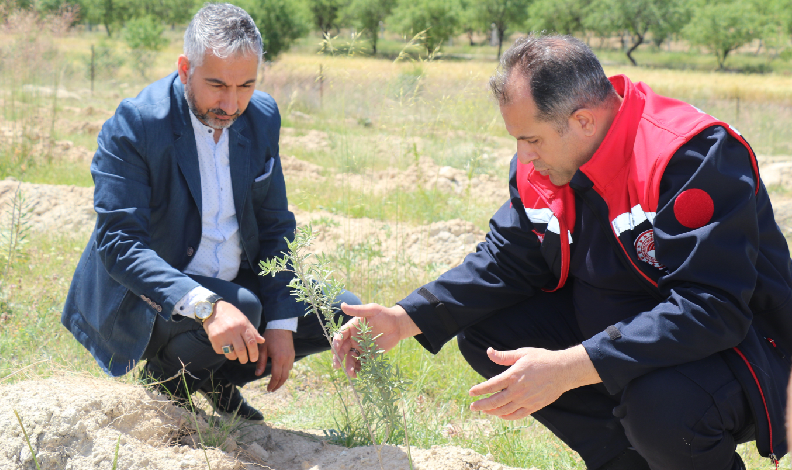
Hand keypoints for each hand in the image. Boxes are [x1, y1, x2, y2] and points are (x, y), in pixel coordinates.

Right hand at [203, 301, 264, 363]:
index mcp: (242, 325)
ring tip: (235, 356)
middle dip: (244, 359)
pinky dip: (224, 353)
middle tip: (245, 361)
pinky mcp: (214, 339)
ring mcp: (222, 335)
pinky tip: (226, 349)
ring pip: (231, 353)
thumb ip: (253, 331)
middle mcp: (233, 331)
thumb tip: (262, 341)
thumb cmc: (231, 315)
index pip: (251, 342)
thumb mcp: (244, 320)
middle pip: (241, 350)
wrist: (213, 310)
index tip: (254, 359)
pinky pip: (221, 351)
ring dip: (234, 357)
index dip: (254, 353)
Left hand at [255, 328, 294, 391]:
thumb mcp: (263, 349)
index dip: (272, 384)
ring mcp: (291, 357)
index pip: (276, 376)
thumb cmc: (270, 337)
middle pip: (284, 377)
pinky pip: (290, 367)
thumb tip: (257, 374)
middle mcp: (286, 360)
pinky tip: (280, 373)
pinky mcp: (293, 355)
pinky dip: (285, 373)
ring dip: (282, 380)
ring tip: (275, 383)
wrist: (281, 327)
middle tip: (272, 390)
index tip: (268, 389)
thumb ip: (261, 362)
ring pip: (288, 373)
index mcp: (278, 359)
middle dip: (278, 385)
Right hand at [332, 302, 420, 376]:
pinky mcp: (368, 354)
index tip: (336, 351)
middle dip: (339, 358)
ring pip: (351, 358)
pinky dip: (358, 368)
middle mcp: (353, 338)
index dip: (336, 343)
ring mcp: (360, 347)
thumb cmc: (384, 314)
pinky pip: (361, 362)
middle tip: (337, 366)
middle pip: (342, 349)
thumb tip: (342, 305)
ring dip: (349, 365)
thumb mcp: (371, 310)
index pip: (340, 336)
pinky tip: (358, 374)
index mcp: (351, 328)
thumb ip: (357, 310)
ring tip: (351, 373)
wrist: (397, 325)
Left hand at [468, 345, 600, 419]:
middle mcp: (518, 390)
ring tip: (485, 411)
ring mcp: (526, 400)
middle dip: (482, 405)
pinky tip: (501, 415)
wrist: (563, 370)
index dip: (480, 390)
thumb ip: (504, 356)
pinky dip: (507, 417)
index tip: (471, 392)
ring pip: (504, 410)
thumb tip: (489, 352)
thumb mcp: (522, 353)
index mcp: (513, 375)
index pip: (491, 385)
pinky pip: (517, 415)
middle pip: (495, 401)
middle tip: (473, 407)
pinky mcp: (534, 406)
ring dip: (492, 412)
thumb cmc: (542, 359)